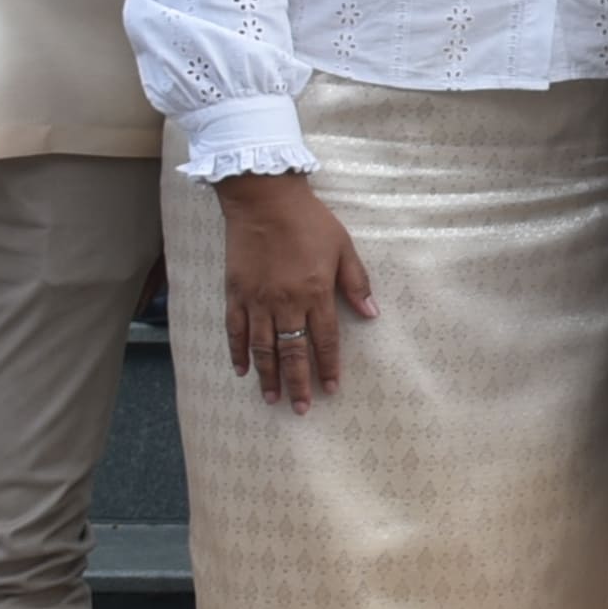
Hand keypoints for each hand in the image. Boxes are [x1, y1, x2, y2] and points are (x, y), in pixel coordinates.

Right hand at [216, 168, 373, 409]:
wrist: (264, 199)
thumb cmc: (309, 221)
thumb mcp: (343, 247)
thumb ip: (356, 283)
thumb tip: (372, 315)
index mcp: (316, 292)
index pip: (325, 340)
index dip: (329, 367)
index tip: (332, 389)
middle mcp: (286, 302)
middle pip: (292, 352)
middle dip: (298, 383)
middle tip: (302, 409)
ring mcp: (257, 300)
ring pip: (262, 349)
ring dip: (268, 376)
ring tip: (272, 400)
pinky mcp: (235, 293)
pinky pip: (235, 331)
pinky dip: (238, 353)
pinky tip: (243, 370)